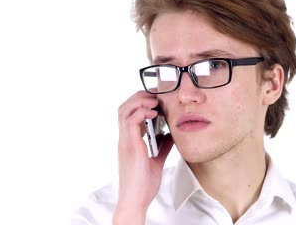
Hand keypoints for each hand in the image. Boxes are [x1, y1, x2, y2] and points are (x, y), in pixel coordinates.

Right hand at [113, 91, 173, 223]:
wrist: (136, 200)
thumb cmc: (143, 184)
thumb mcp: (157, 160)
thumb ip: (162, 146)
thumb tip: (171, 135)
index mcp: (129, 141)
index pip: (129, 114)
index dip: (140, 103)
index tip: (155, 99)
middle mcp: (124, 139)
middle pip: (124, 108)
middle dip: (138, 97)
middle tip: (154, 94)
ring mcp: (125, 141)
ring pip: (124, 111)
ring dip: (139, 101)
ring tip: (154, 99)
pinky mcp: (129, 145)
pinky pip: (130, 121)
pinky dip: (141, 112)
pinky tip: (154, 112)